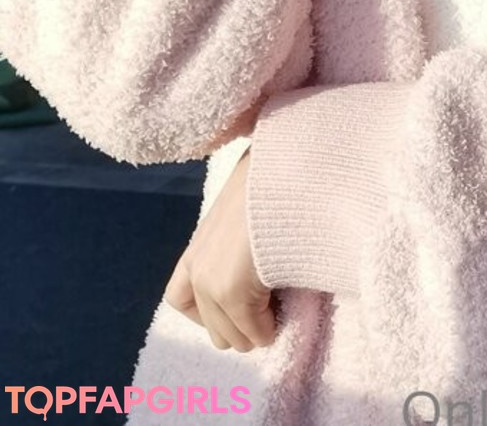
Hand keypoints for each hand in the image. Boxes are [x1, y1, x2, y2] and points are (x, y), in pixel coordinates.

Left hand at [164, 148, 274, 351]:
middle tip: (270, 305)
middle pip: (211, 327)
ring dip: (255, 329)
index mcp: (199, 245)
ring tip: (280, 307)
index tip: (246, 301)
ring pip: (231, 337)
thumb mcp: (244, 203)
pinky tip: (286, 312)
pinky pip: (255, 332)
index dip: (214, 309)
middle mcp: (197, 266)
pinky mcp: (232, 291)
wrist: (286, 166)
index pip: (182, 299)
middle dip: (241, 323)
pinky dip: (271, 330)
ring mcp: (211, 280)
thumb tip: (256, 256)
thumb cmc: (275, 178)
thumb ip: (238, 231)